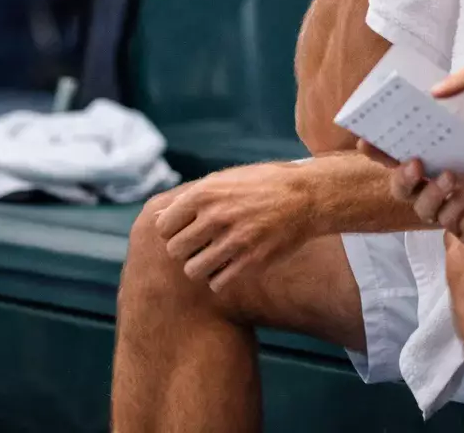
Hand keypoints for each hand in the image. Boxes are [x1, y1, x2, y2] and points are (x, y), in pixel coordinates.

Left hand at [154, 164, 317, 292]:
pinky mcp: (252, 260)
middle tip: (200, 246)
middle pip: (175, 250)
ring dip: (200, 267)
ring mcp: (234, 240)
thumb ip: (192, 198)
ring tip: (212, 259)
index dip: (172, 230)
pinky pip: (217, 283)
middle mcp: (216, 216)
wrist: (305, 196)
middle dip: (185, 250)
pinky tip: (229, 268)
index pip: (163, 226)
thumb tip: (158, 217)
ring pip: (192, 271)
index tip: (186, 230)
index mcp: (205, 193)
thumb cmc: (262, 185)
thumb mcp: (225, 180)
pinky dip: (220, 279)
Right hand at [383, 131, 463, 245]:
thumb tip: (439, 140)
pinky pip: (461, 228)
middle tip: (415, 164)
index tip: (367, 141)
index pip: (409, 161)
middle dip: (404, 180)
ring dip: (444, 193)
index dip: (385, 154)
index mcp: (450, 163)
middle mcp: (451, 191)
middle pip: (409, 194)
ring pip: (431, 213)